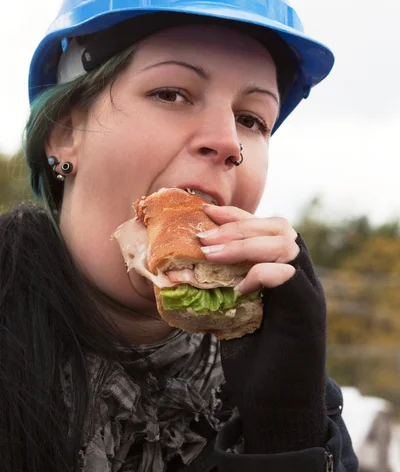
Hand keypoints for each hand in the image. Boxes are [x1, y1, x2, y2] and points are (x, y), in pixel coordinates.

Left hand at [199, 205, 326, 454]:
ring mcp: (307, 295)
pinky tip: (237, 287)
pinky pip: (289, 277)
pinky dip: (261, 273)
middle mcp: (300, 280)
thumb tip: (184, 272)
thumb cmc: (254, 364)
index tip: (208, 213)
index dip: (240, 217)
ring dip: (245, 244)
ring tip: (211, 255)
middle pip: (281, 229)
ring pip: (287, 245)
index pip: (269, 229)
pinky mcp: (307, 314)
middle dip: (240, 226)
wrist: (277, 410)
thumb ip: (221, 292)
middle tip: (205, 238)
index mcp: (284, 276)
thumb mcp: (231, 318)